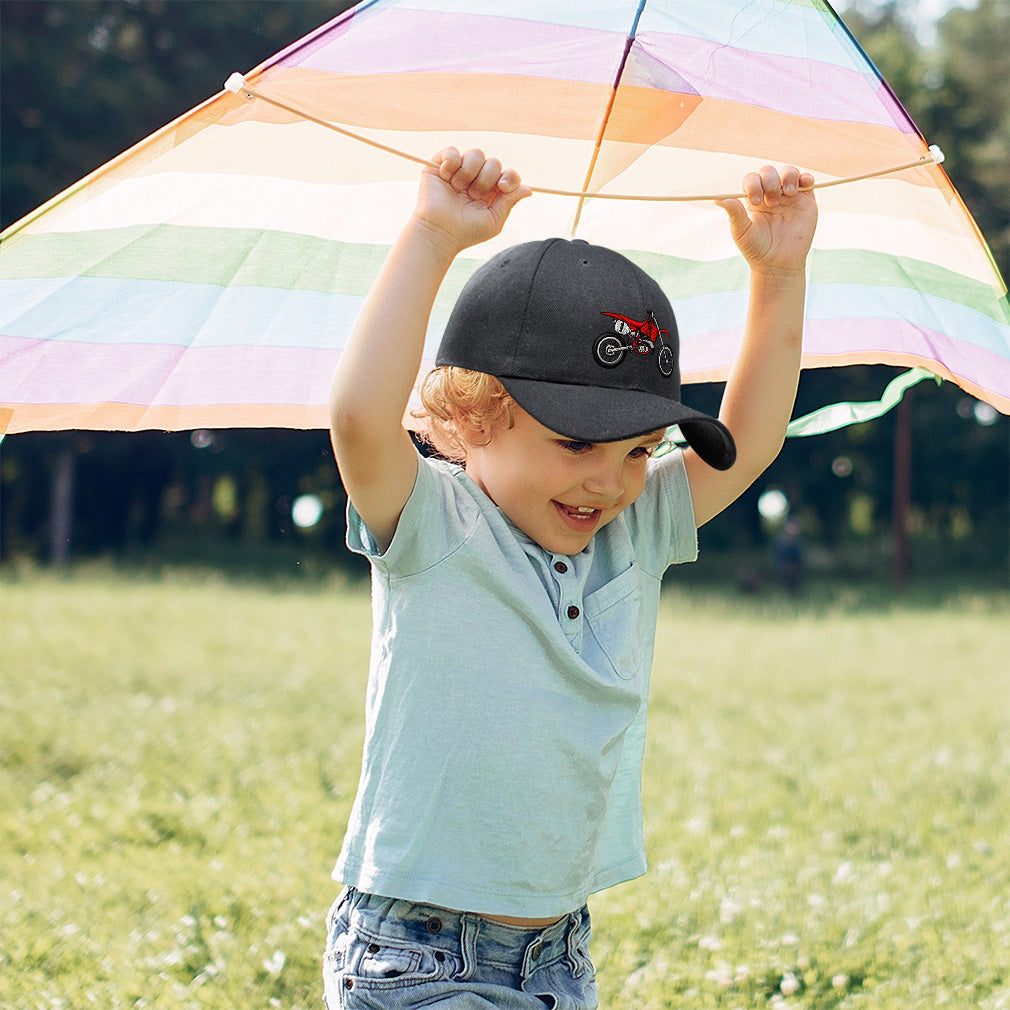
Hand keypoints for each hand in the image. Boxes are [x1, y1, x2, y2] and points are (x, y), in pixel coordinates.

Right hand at [413, 147, 531, 254]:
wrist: (439, 233)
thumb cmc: (466, 232)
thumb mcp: (494, 220)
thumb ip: (510, 202)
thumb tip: (528, 189)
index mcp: (491, 192)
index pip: (508, 174)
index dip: (510, 177)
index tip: (502, 188)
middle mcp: (476, 179)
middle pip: (494, 162)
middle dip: (487, 178)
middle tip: (474, 195)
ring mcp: (459, 171)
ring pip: (476, 154)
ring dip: (469, 172)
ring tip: (459, 188)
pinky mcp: (440, 166)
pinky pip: (453, 151)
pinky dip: (452, 162)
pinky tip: (447, 177)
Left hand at [716, 166, 817, 277]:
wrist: (778, 264)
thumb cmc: (756, 248)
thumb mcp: (742, 231)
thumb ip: (734, 213)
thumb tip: (717, 198)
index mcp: (753, 199)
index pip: (752, 179)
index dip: (753, 184)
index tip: (755, 201)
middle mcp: (770, 194)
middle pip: (769, 172)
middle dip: (770, 181)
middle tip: (771, 202)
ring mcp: (788, 196)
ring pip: (788, 172)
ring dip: (788, 176)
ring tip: (788, 193)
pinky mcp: (805, 200)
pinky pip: (807, 180)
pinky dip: (806, 178)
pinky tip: (804, 184)